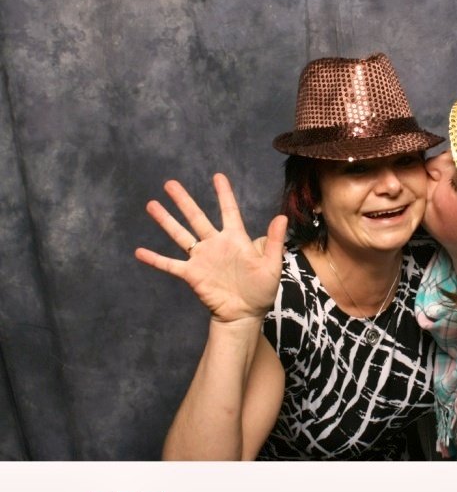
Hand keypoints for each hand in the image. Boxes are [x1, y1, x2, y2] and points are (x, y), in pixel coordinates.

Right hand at [135, 173, 286, 322]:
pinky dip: (155, 259)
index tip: (217, 176)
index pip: (228, 210)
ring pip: (180, 234)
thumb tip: (281, 217)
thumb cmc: (261, 290)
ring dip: (166, 221)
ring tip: (151, 205)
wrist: (244, 315)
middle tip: (170, 183)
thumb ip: (273, 241)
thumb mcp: (272, 265)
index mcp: (235, 238)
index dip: (223, 193)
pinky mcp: (192, 275)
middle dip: (183, 200)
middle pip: (196, 217)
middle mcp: (215, 244)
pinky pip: (170, 265)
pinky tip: (139, 252)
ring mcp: (201, 258)